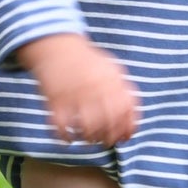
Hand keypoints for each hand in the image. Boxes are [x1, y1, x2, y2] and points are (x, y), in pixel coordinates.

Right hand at [16, 33, 140, 145]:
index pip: (126, 110)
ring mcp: (74, 93)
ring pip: (87, 128)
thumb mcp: (111, 69)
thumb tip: (132, 120)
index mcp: (112, 80)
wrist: (57, 45)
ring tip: (88, 140)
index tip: (124, 138)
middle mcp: (95, 87)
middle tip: (106, 142)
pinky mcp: (55, 98)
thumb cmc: (87, 61)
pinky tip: (68, 138)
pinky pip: (61, 125)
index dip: (127, 128)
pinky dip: (65, 136)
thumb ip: (124, 91)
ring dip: (89, 138)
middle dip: (109, 138)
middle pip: (108, 122)